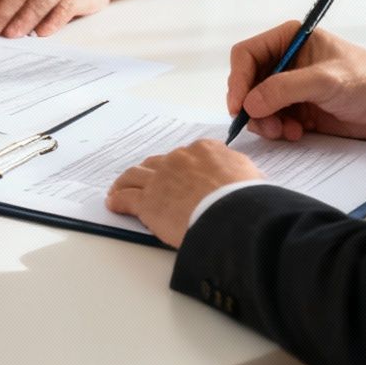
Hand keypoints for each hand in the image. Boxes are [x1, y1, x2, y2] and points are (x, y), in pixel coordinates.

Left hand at [106, 141, 263, 247]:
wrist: (231, 213)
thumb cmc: (245, 197)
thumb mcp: (250, 174)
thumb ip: (240, 170)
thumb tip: (242, 176)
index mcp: (204, 150)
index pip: (188, 155)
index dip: (181, 166)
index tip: (179, 174)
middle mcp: (178, 159)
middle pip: (158, 163)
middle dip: (153, 172)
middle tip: (149, 181)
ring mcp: (160, 179)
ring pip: (135, 175)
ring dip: (127, 181)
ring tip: (121, 188)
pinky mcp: (147, 201)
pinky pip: (126, 198)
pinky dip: (118, 200)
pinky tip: (114, 203)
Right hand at [227, 21, 365, 141]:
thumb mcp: (325, 80)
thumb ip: (284, 89)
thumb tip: (249, 103)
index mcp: (289, 40)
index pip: (246, 55)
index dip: (238, 79)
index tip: (239, 105)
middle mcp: (286, 61)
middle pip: (248, 83)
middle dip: (252, 106)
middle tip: (265, 125)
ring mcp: (291, 87)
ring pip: (257, 105)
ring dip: (265, 121)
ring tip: (284, 131)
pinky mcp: (299, 109)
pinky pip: (273, 120)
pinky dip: (279, 130)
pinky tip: (297, 133)